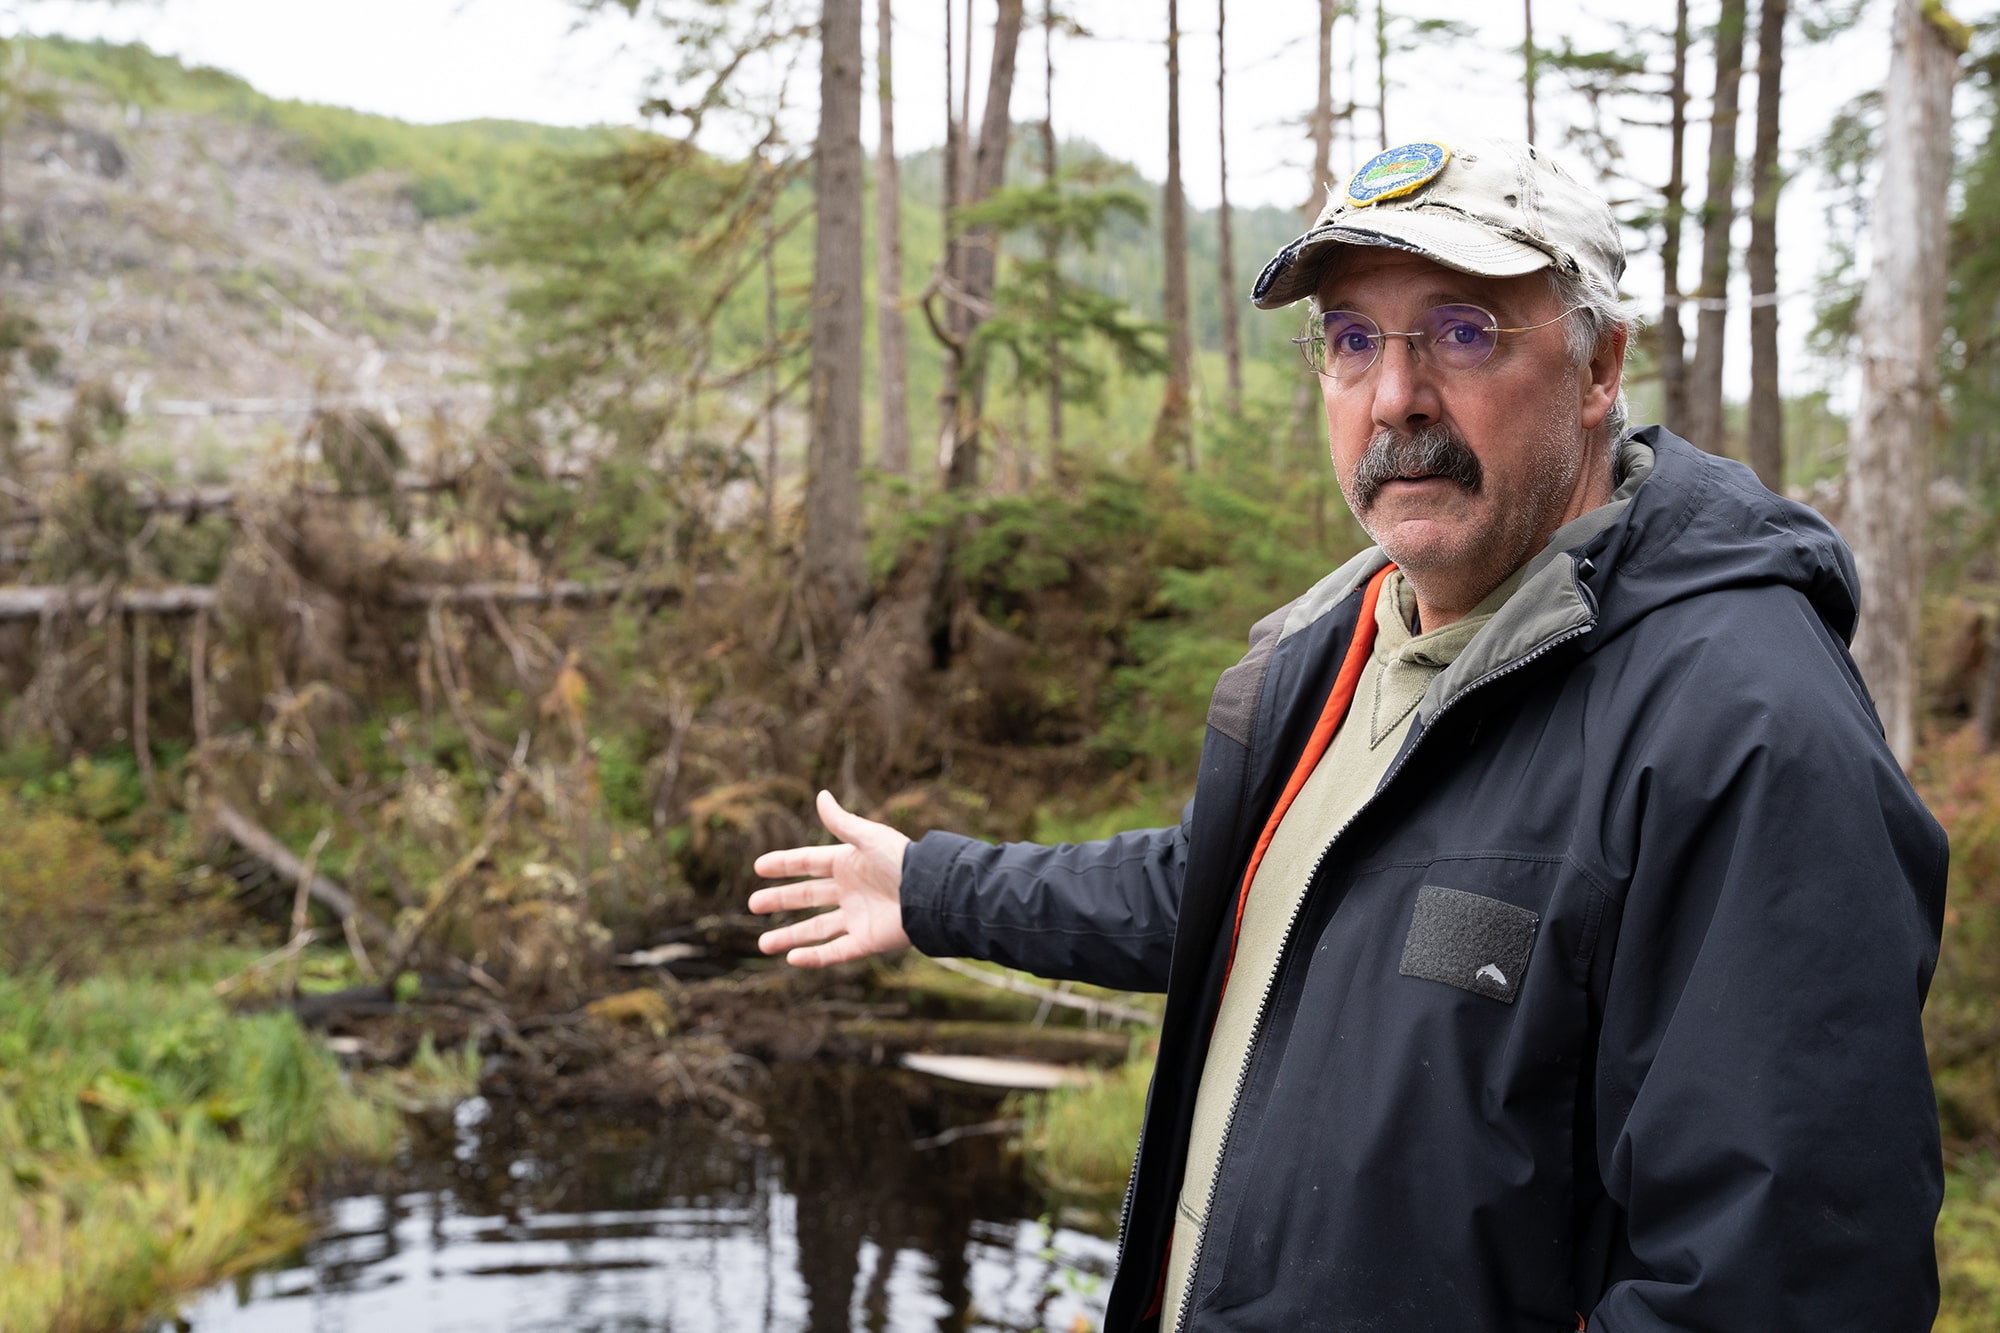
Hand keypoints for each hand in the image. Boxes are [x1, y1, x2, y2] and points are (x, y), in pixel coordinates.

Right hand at [749, 789, 912, 966]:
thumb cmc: (903, 861)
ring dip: (790, 937)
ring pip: (816, 929)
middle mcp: (850, 891)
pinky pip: (835, 951)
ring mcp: (857, 918)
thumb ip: (842, 822)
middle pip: (807, 897)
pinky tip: (791, 958)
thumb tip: (821, 795)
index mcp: (849, 863)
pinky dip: (814, 957)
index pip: (809, 864)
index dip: (784, 865)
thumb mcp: (869, 838)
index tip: (759, 867)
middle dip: (780, 901)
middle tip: (753, 905)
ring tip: (762, 945)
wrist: (931, 894)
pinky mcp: (867, 941)